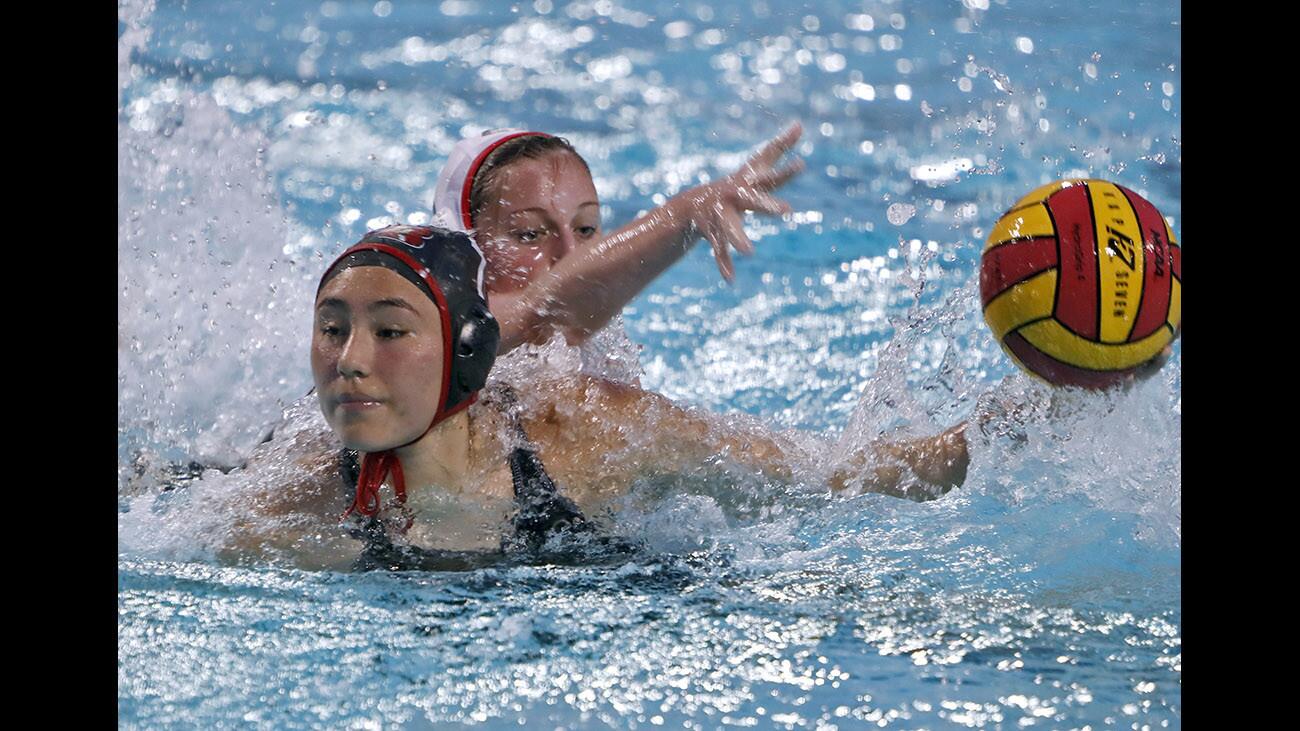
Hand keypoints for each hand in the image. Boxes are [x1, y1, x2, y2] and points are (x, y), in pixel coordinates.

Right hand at [676, 122, 804, 280]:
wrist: (695, 203)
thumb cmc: (737, 184)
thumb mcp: (757, 167)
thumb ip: (779, 147)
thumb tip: (800, 124)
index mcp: (747, 184)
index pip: (770, 176)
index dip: (785, 172)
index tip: (801, 165)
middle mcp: (734, 198)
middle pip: (753, 201)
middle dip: (767, 206)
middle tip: (787, 211)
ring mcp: (721, 216)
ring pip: (730, 228)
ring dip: (739, 238)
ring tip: (749, 252)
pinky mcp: (714, 234)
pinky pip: (719, 251)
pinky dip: (724, 264)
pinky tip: (730, 279)